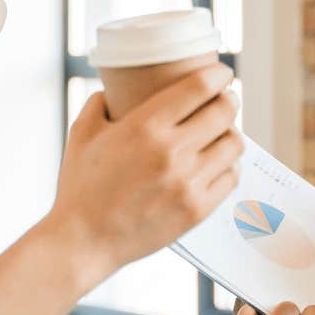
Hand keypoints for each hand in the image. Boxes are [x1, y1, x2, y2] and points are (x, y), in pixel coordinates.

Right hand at [44, 65, 243, 283]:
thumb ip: (98, 104)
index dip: (218, 75)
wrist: (83, 241)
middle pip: (224, 112)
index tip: (222, 73)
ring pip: (234, 145)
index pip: (199, 87)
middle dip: (229, 100)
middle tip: (225, 100)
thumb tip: (112, 89)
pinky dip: (229, 166)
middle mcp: (171, 152)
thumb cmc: (80, 187)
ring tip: (223, 133)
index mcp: (145, 127)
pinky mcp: (197, 210)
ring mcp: (188, 183)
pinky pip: (231, 178)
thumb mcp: (81, 135)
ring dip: (231, 133)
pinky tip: (220, 163)